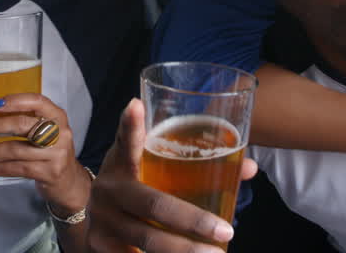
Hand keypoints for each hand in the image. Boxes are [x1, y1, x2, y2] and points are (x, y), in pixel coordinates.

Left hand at [0, 93, 89, 215]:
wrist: (69, 182)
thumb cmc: (52, 152)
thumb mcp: (48, 132)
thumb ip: (29, 121)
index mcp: (58, 117)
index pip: (37, 102)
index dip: (15, 101)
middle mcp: (59, 133)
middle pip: (22, 125)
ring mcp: (56, 154)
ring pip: (15, 149)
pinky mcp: (49, 172)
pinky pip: (16, 168)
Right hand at [86, 99, 256, 252]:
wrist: (96, 213)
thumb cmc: (136, 182)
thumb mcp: (152, 166)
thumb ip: (195, 161)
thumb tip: (249, 168)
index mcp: (122, 160)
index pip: (126, 139)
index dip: (130, 124)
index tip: (136, 105)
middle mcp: (109, 187)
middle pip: (153, 203)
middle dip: (192, 220)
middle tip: (225, 231)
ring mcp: (103, 218)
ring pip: (148, 238)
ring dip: (185, 250)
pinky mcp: (103, 245)